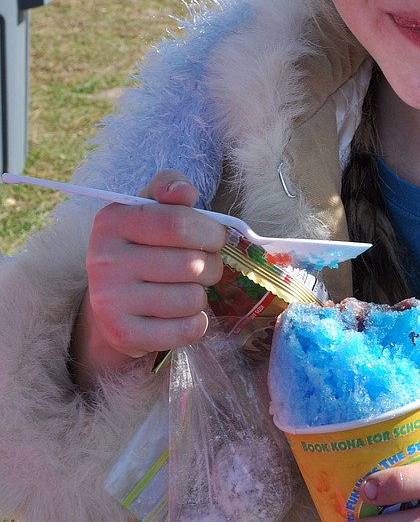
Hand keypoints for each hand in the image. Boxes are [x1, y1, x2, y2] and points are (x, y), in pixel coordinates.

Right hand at [72, 169, 224, 389]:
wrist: (110, 304)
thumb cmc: (142, 247)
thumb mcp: (151, 209)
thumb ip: (170, 187)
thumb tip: (184, 191)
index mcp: (111, 221)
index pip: (178, 223)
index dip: (210, 232)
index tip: (215, 238)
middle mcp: (103, 260)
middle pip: (191, 264)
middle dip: (211, 265)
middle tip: (202, 267)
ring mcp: (109, 301)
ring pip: (192, 298)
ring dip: (200, 295)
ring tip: (184, 289)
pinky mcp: (123, 334)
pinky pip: (187, 330)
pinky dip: (195, 323)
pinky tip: (179, 315)